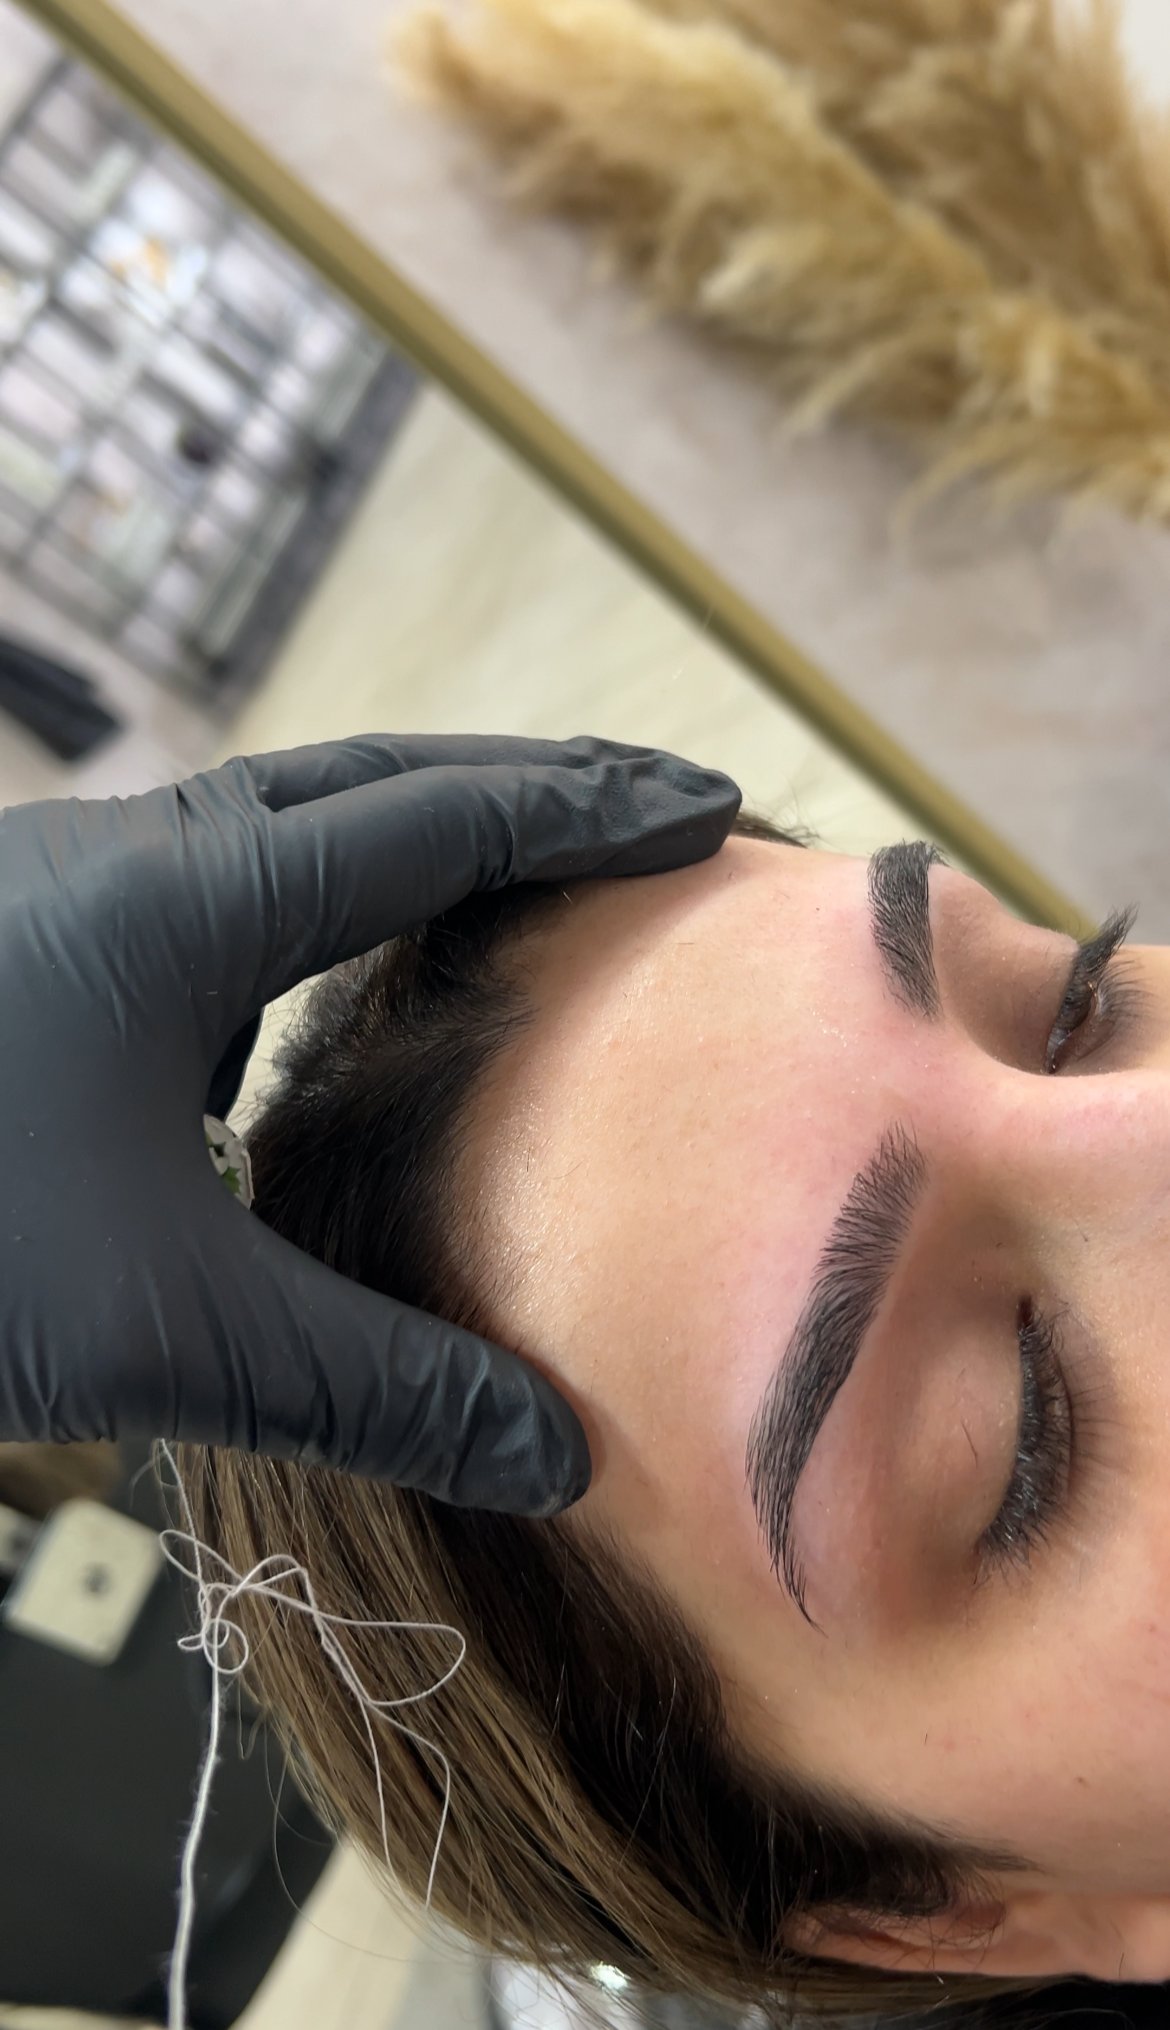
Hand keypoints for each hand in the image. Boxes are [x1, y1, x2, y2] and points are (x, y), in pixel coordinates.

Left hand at [0, 734, 738, 1512]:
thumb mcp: (165, 1326)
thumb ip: (375, 1385)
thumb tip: (559, 1454)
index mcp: (189, 901)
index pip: (439, 818)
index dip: (588, 811)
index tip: (707, 804)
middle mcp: (130, 862)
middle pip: (368, 780)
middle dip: (521, 790)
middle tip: (651, 811)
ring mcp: (59, 897)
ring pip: (272, 826)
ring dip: (402, 837)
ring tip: (511, 884)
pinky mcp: (19, 955)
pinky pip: (200, 894)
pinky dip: (302, 912)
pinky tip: (307, 1003)